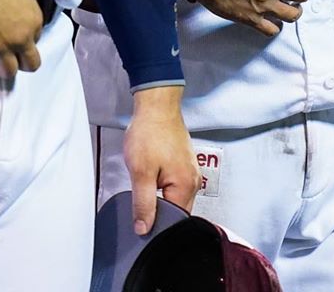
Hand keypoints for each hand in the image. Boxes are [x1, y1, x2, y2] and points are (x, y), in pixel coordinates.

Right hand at [0, 0, 43, 81]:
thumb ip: (26, 6)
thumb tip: (20, 12)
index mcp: (34, 20)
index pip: (36, 39)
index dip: (25, 37)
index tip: (14, 32)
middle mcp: (22, 38)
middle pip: (31, 64)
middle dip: (21, 60)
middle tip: (10, 53)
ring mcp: (2, 48)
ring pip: (9, 72)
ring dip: (3, 66)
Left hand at [123, 86, 197, 235]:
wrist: (156, 104)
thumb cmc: (150, 131)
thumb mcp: (140, 171)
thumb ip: (143, 203)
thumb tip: (144, 228)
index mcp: (186, 185)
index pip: (175, 221)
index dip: (157, 224)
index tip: (142, 219)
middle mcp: (193, 179)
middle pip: (176, 210)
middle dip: (158, 208)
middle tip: (141, 195)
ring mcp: (190, 170)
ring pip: (174, 196)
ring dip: (159, 195)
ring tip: (146, 178)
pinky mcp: (184, 162)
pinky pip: (174, 183)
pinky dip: (162, 183)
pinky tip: (151, 173)